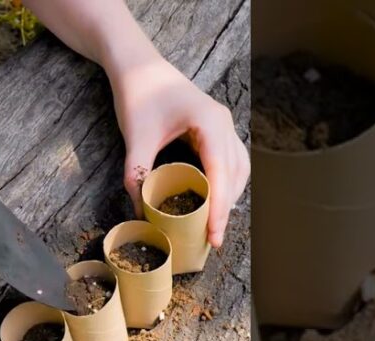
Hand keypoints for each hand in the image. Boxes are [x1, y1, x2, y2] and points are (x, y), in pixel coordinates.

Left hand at [109, 56, 248, 248]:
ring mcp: (223, 126)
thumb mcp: (136, 135)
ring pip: (238, 170)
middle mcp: (224, 124)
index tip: (213, 235)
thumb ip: (137, 172)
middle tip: (212, 241)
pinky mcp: (215, 130)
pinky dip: (226, 185)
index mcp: (211, 123)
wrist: (138, 65)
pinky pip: (230, 162)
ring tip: (214, 227)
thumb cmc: (139, 93)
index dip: (219, 208)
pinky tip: (213, 203)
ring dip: (229, 198)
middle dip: (225, 209)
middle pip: (234, 175)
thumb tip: (140, 211)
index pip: (221, 173)